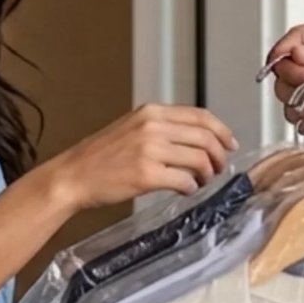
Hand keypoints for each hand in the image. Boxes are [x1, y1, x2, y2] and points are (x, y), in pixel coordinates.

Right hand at [42, 104, 236, 211]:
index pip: (201, 115)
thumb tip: (197, 140)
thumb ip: (162, 128)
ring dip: (208, 174)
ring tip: (201, 182)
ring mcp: (150, 150)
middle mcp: (153, 126)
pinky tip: (186, 190)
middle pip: (206, 137)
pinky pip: (185, 181)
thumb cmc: (100, 157)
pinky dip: (191, 188)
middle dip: (220, 156)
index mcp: (152, 112)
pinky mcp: (147, 174)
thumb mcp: (132, 128)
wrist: (73, 176)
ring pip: (200, 159)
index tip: (230, 144)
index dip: (222, 131)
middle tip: (219, 169)